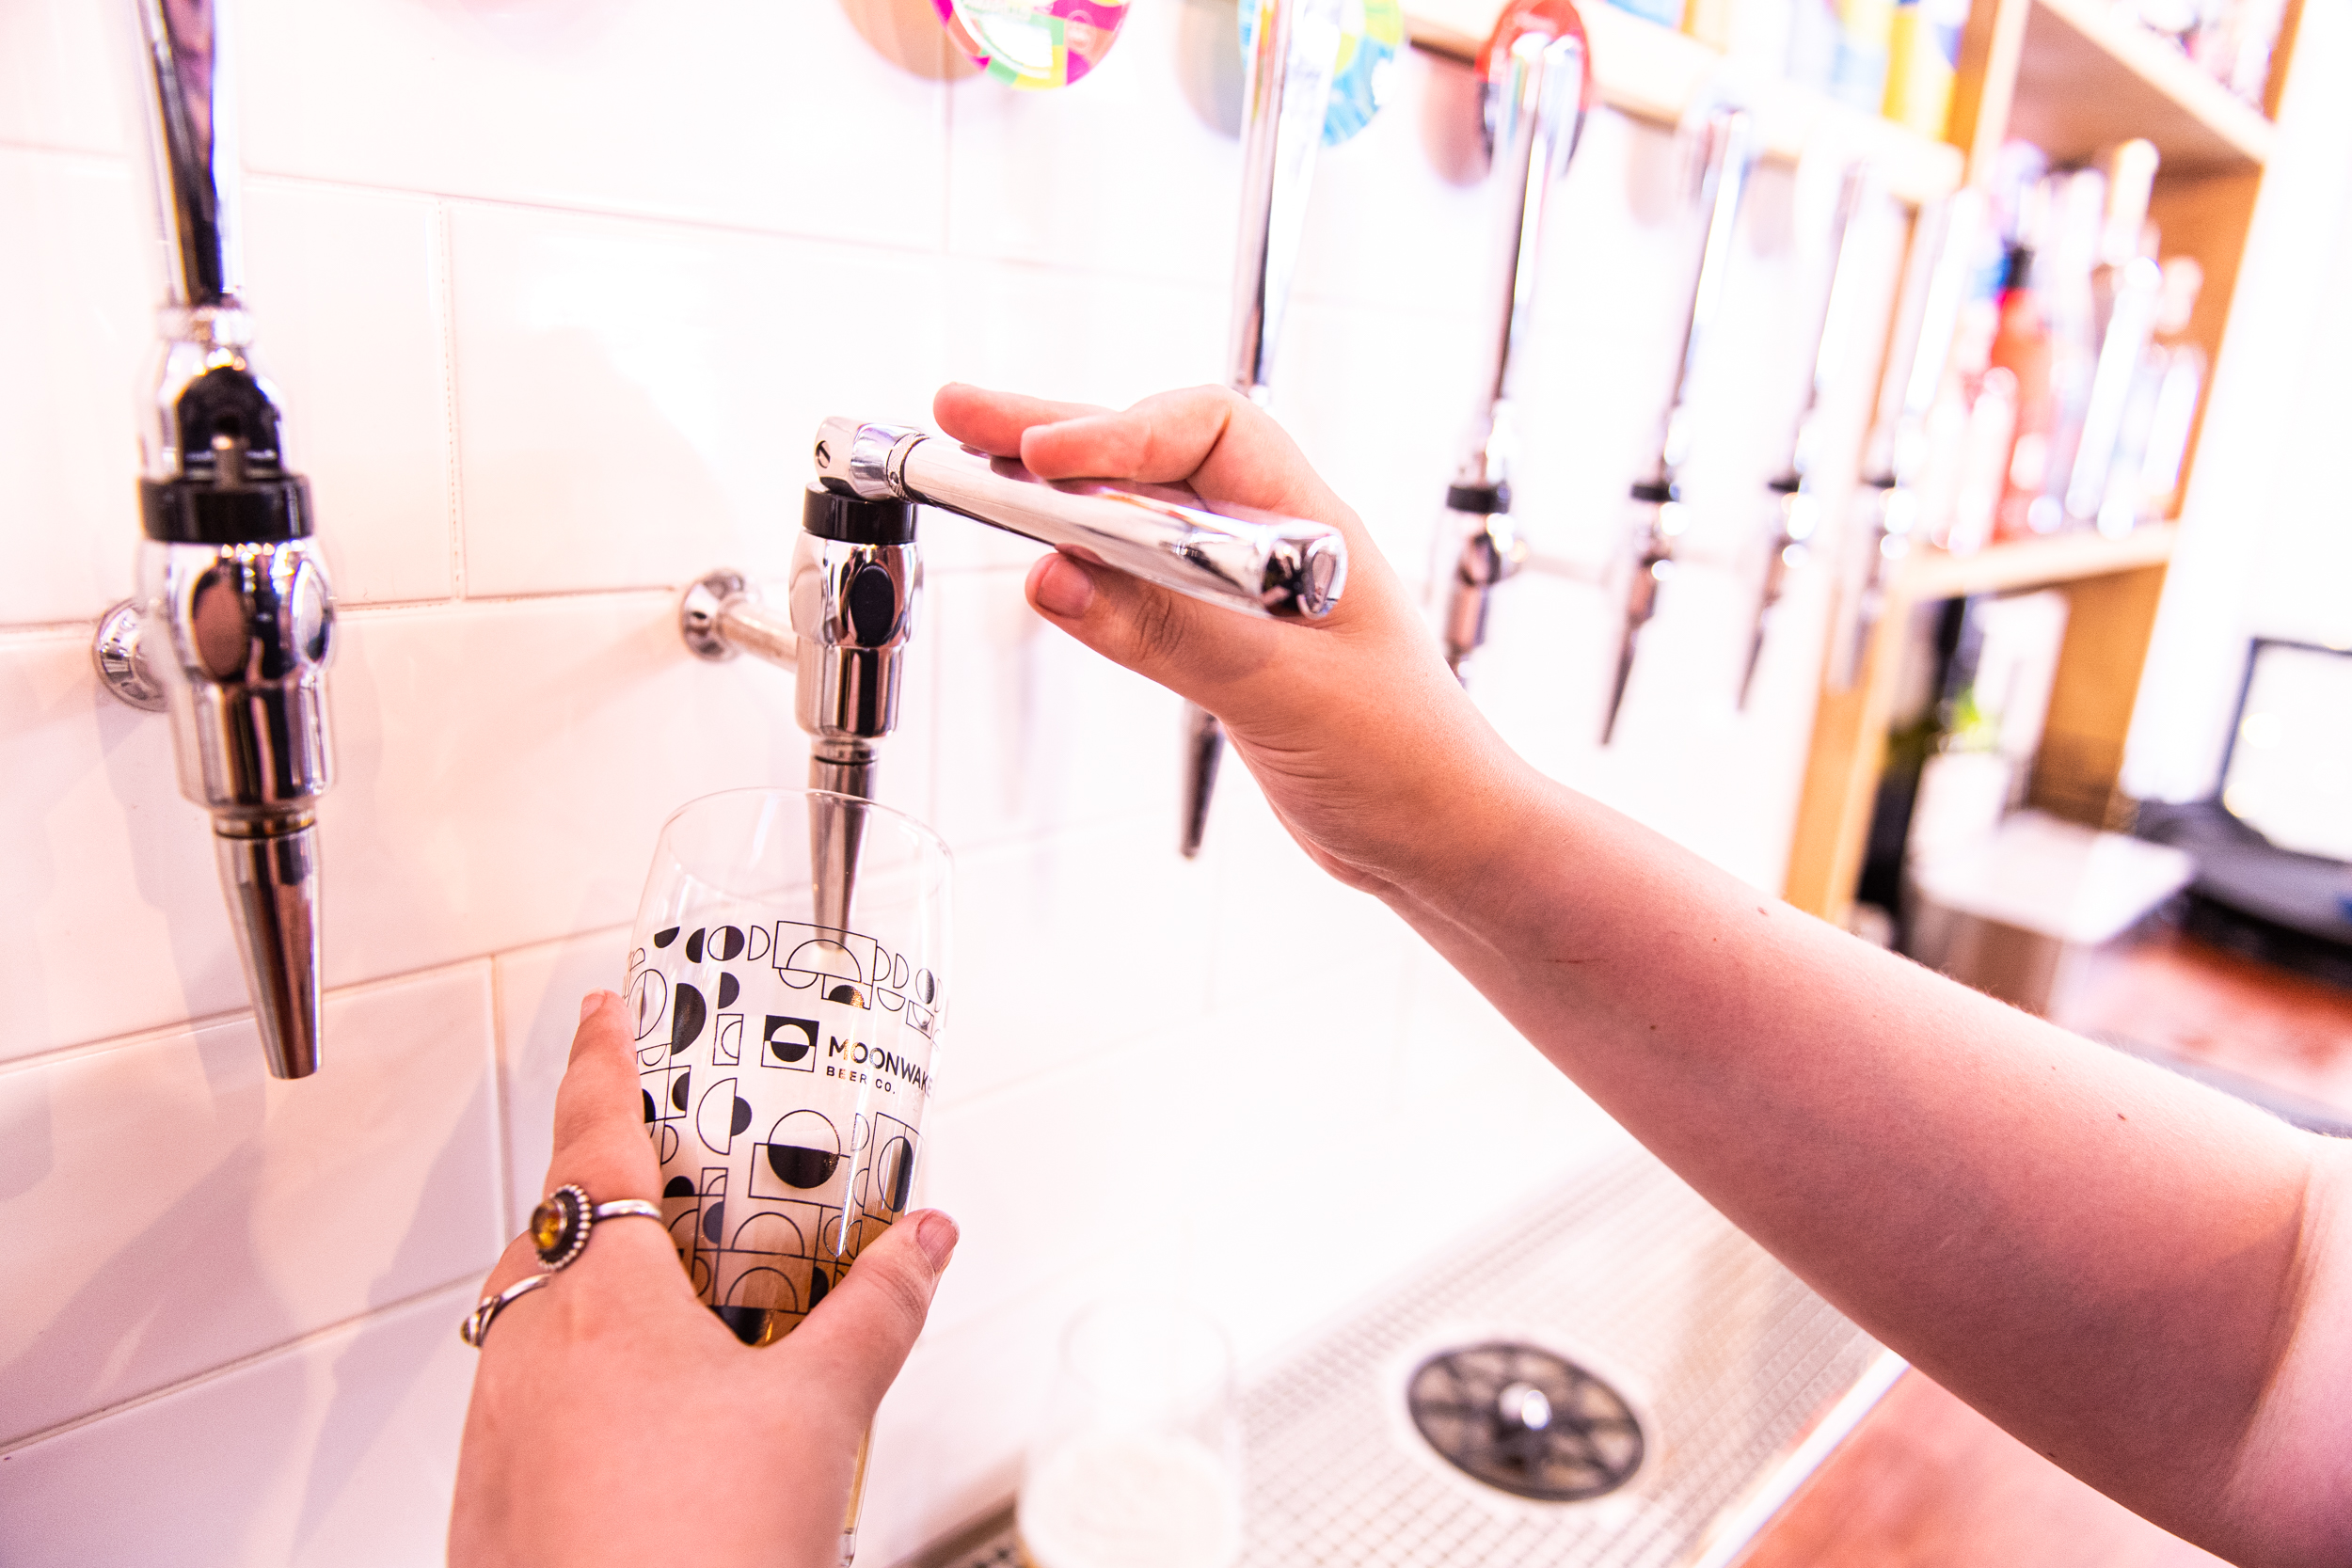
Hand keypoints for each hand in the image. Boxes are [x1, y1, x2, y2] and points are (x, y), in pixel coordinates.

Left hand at [448, 990, 957, 1567]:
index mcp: (599, 1297)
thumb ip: (875, 1315)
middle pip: (555, 1223)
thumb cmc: (686, 1552)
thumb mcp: (816, 1418)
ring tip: (687, 1312)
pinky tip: (653, 1426)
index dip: (599, 1062)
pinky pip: (530, 1395)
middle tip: (675, 1173)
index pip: (590, 1136)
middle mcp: (525, 1349)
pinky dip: (583, 1374)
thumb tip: (923, 1247)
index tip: (602, 1015)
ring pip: (537, 1314)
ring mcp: (497, 1428)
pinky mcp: (492, 1500)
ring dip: (597, 1287)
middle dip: (611, 1186)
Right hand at [933, 382, 1534, 908]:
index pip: (1205, 433)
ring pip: (1140, 517)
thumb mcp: (1283, 692)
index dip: (1119, 435)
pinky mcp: (1224, 641)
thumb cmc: (1406, 761)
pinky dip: (1085, 561)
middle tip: (965, 418)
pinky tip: (1040, 558)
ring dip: (1061, 493)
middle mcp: (1274, 542)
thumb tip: (1056, 578)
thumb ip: (1171, 632)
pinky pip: (1142, 579)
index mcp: (1310, 525)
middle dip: (1060, 435)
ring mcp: (1246, 591)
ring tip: (976, 466)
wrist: (1441, 837)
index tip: (1046, 460)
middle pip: (1156, 459)